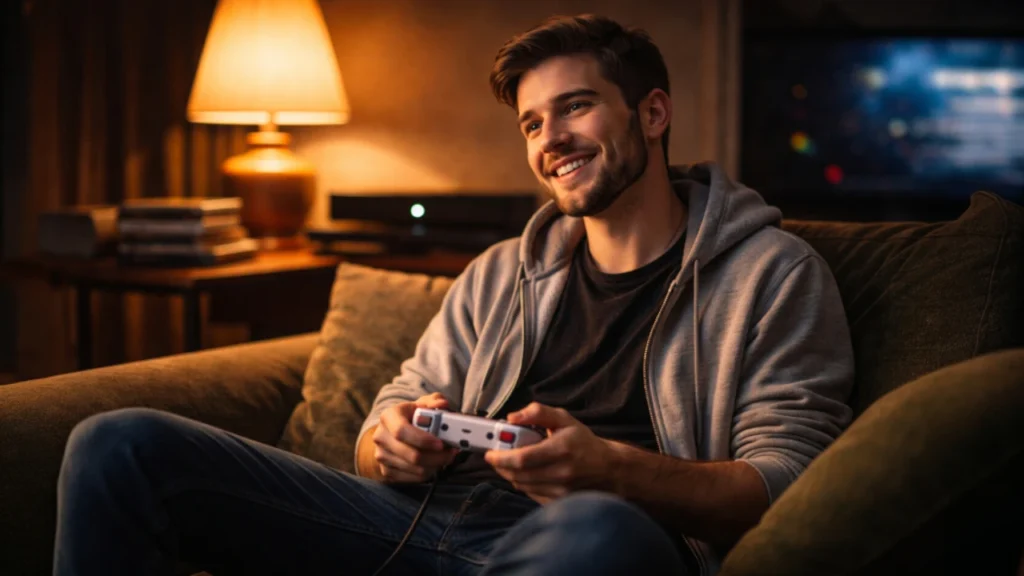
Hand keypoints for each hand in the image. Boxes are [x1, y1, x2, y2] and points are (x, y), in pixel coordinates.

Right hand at [373, 392, 458, 483]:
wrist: (393, 433)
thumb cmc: (411, 416)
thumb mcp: (422, 404)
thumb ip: (434, 401)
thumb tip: (442, 404)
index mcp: (388, 417)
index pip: (402, 431)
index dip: (423, 440)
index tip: (441, 443)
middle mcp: (381, 437)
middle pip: (412, 455)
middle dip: (437, 457)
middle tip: (452, 453)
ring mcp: (382, 456)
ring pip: (416, 469)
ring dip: (436, 465)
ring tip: (445, 456)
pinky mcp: (386, 471)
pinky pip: (414, 479)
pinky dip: (429, 473)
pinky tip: (434, 463)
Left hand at [484, 402, 618, 503]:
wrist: (609, 469)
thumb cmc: (584, 442)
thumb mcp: (564, 419)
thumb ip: (538, 412)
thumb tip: (512, 417)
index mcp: (561, 449)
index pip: (522, 459)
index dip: (500, 457)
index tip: (489, 453)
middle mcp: (561, 473)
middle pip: (518, 475)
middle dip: (501, 466)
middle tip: (496, 457)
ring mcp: (561, 491)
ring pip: (522, 486)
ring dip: (510, 475)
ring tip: (510, 463)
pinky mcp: (560, 502)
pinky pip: (531, 494)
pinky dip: (523, 484)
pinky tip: (526, 474)